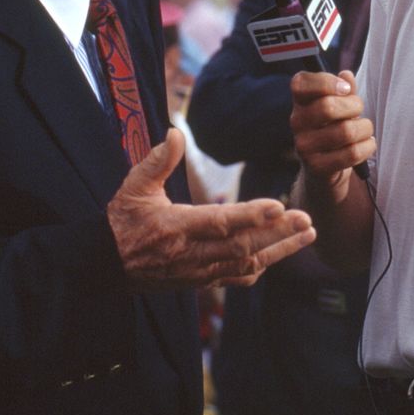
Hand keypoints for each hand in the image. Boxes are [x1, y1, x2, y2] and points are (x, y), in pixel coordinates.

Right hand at [107, 129, 315, 290]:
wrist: (105, 265)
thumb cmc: (122, 220)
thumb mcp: (133, 186)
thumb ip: (157, 161)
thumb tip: (176, 132)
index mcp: (176, 227)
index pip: (219, 222)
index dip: (250, 215)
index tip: (278, 205)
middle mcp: (191, 253)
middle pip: (242, 246)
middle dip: (278, 234)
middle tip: (306, 219)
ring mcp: (198, 271)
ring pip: (246, 264)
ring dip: (279, 250)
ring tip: (307, 234)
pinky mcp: (199, 282)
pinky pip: (236, 278)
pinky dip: (260, 267)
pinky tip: (281, 254)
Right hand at [289, 70, 375, 183]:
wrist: (325, 168)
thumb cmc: (334, 128)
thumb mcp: (339, 105)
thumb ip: (344, 89)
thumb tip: (346, 75)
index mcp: (300, 101)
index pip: (300, 83)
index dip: (326, 82)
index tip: (345, 88)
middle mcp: (297, 122)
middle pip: (327, 107)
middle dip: (354, 105)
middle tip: (359, 110)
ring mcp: (304, 146)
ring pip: (345, 131)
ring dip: (365, 128)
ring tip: (365, 130)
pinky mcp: (317, 167)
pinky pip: (352, 153)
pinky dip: (367, 147)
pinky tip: (367, 144)